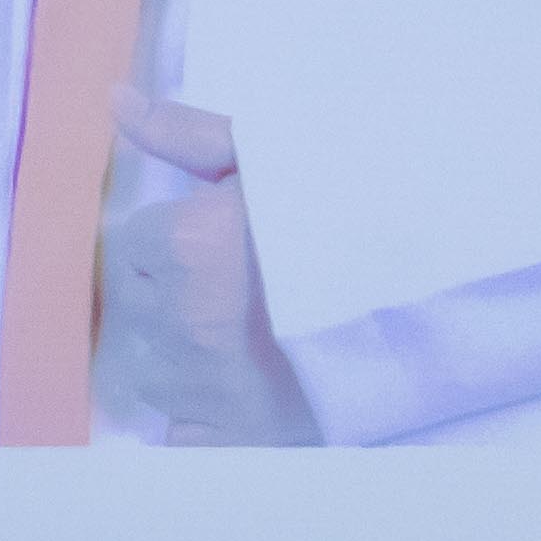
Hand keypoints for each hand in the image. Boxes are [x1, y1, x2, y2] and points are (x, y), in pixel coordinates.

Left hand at [95, 91, 314, 442]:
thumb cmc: (349, 220)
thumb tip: (114, 101)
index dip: (182, 239)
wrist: (425, 306)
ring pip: (155, 365)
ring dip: (188, 353)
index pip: (138, 241)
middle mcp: (182, 320)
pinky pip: (178, 429)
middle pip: (141, 302)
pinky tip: (245, 391)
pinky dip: (202, 416)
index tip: (231, 244)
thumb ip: (187, 133)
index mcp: (188, 247)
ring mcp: (198, 388)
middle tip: (249, 289)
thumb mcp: (275, 160)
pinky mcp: (221, 440)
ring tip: (254, 337)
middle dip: (179, 293)